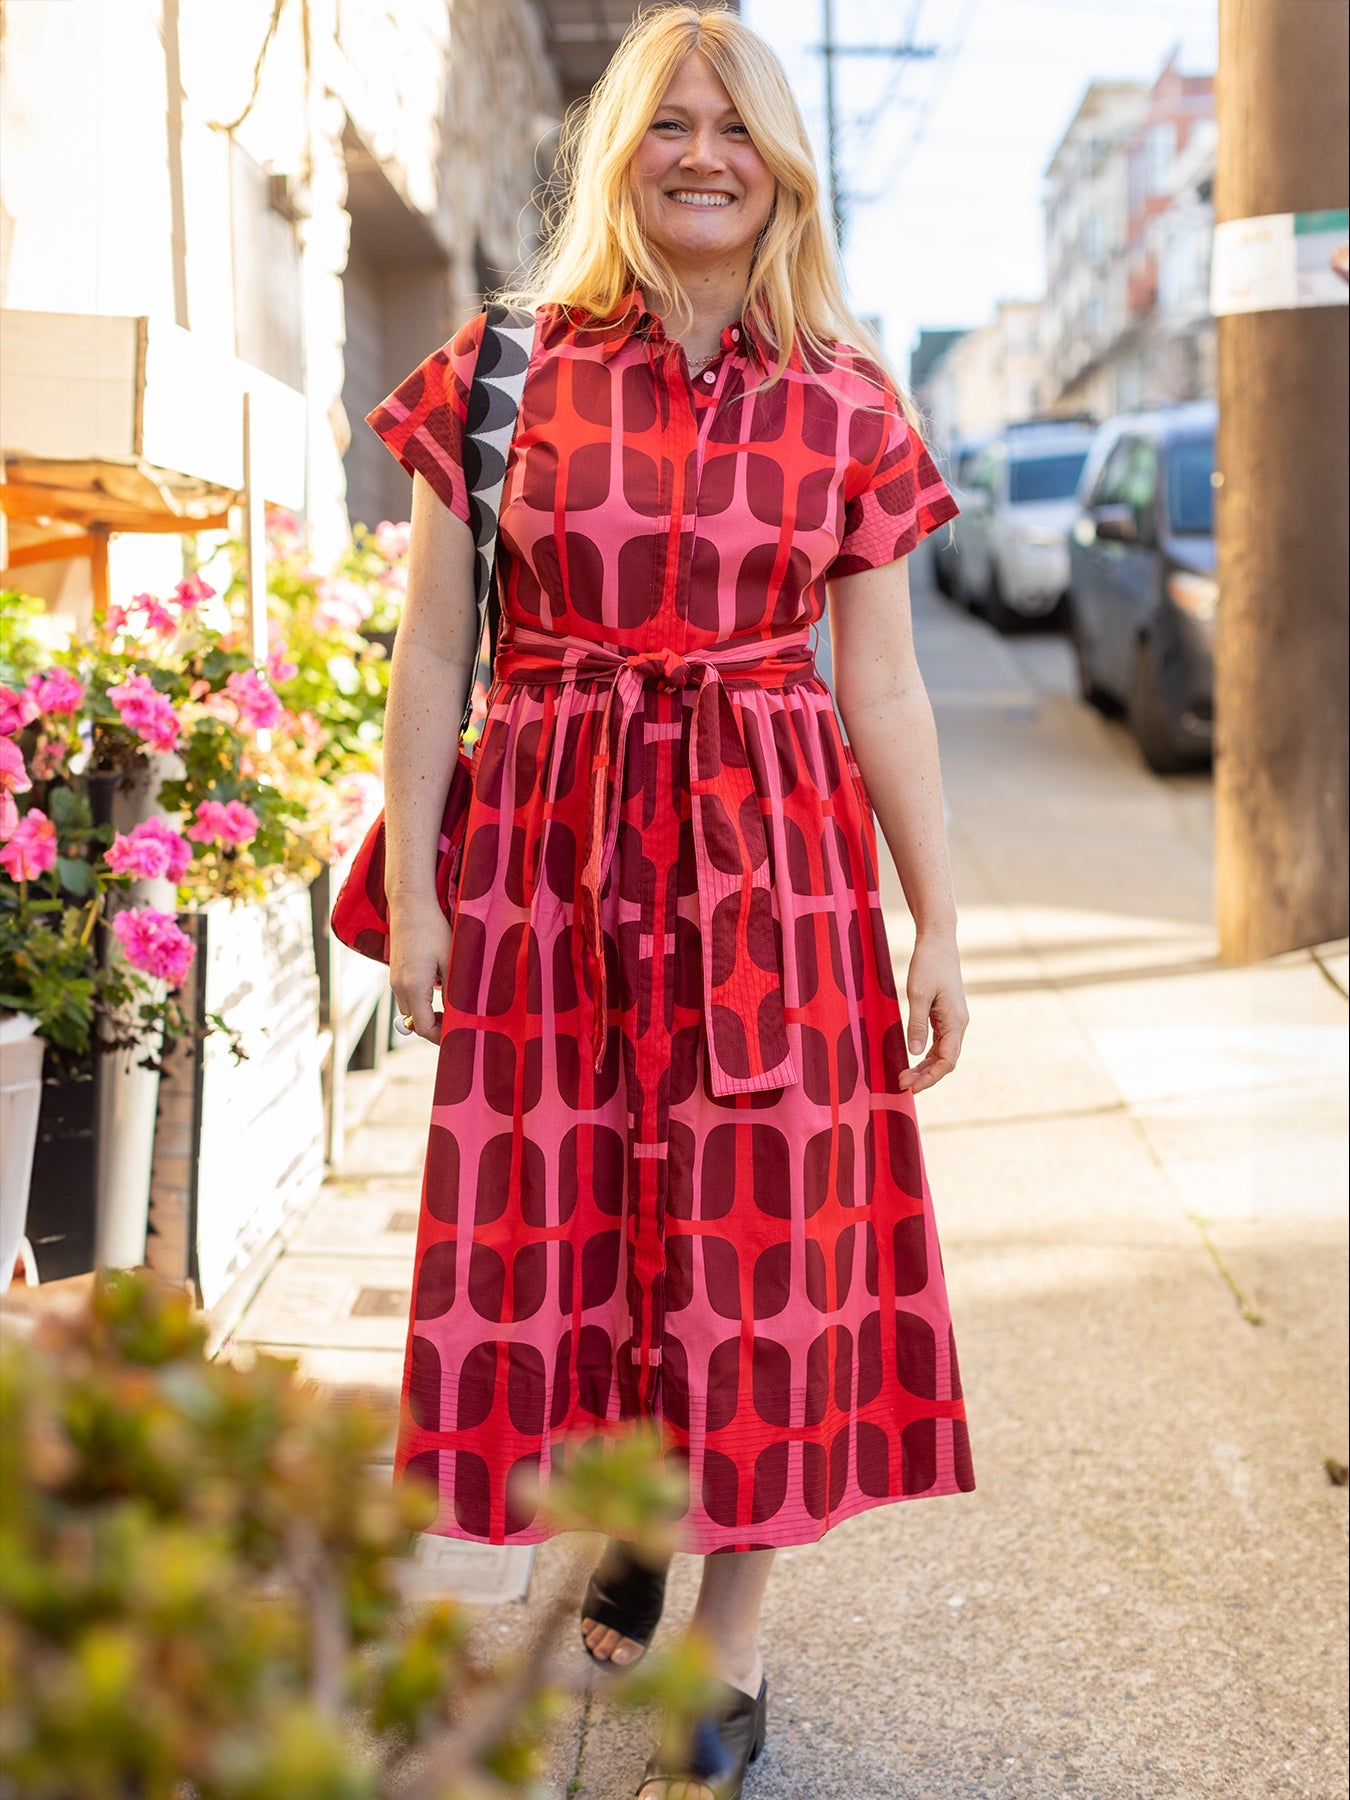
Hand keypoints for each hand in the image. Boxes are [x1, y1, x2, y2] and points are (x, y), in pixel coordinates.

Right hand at [389, 896, 452, 1041]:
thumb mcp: (450, 960)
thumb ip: (453, 990)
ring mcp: (394, 980)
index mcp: (413, 987)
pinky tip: (439, 987)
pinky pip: (407, 997)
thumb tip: (460, 1014)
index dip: (440, 1037)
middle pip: (414, 1023)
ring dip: (428, 1014)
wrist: (410, 905)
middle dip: (435, 1027)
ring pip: (410, 1010)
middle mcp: (399, 987)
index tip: (457, 1035)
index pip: (423, 1027)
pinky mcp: (395, 972)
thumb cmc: (433, 929)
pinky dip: (421, 1001)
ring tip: (452, 1008)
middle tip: (458, 1024)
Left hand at [897, 930, 967, 1093]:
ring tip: (904, 1075)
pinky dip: (926, 1053)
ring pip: (942, 1052)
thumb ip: (917, 1024)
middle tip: (901, 1083)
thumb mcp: (918, 994)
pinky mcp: (946, 1013)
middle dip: (925, 1075)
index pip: (947, 1061)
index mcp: (956, 1021)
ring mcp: (954, 1019)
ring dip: (925, 1066)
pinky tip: (913, 1059)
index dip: (930, 1078)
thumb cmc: (928, 963)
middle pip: (946, 1060)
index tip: (911, 1087)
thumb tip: (914, 1053)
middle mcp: (959, 1023)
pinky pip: (939, 1041)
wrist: (938, 940)